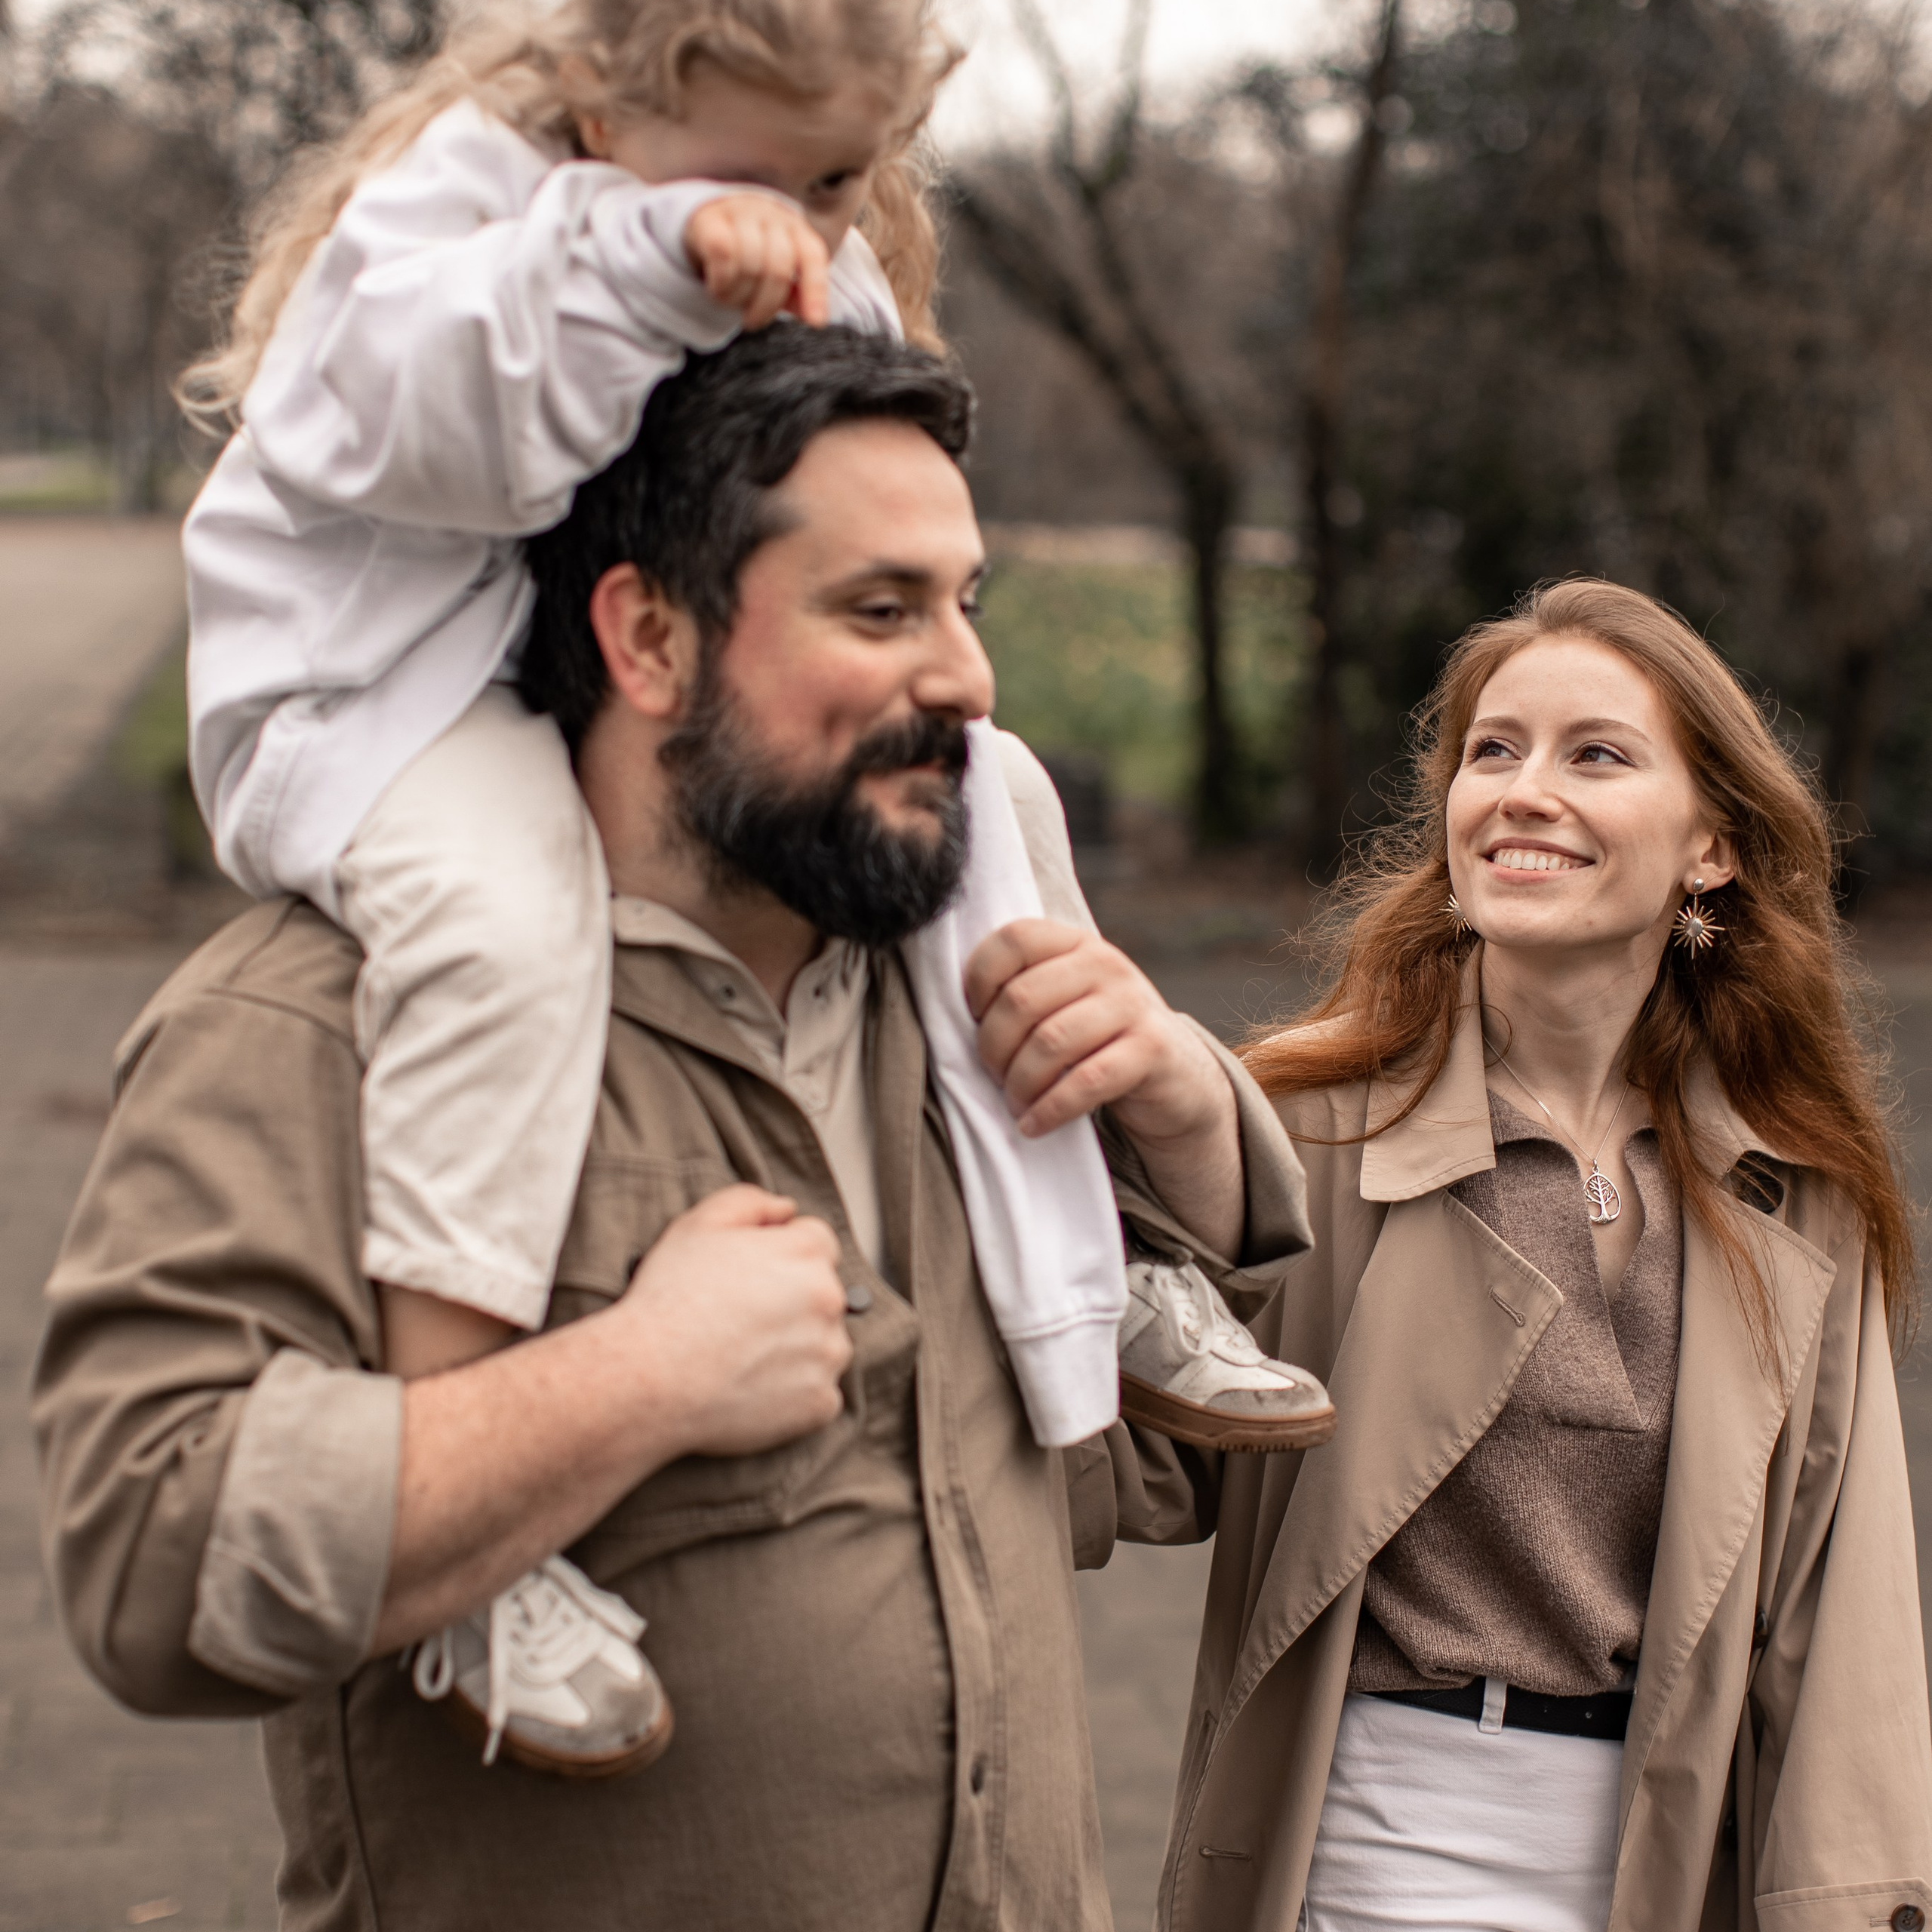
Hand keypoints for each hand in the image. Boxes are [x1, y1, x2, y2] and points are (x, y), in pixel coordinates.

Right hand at [614, 1184, 851, 1455]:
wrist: (647, 1377)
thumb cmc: (669, 1299)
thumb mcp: (698, 1223)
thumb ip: (749, 1201)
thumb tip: (785, 1210)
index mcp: (807, 1253)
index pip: (816, 1241)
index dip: (781, 1253)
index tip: (751, 1275)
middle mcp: (828, 1301)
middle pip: (822, 1292)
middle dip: (790, 1299)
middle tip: (740, 1316)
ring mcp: (827, 1355)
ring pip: (823, 1342)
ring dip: (797, 1345)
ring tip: (743, 1352)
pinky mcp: (819, 1402)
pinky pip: (818, 1391)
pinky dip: (793, 1391)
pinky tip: (752, 1384)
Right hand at [684, 194, 831, 328]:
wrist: (708, 220)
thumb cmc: (749, 252)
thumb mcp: (777, 275)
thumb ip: (796, 295)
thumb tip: (814, 318)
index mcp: (795, 229)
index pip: (812, 256)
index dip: (816, 290)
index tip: (816, 322)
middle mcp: (771, 216)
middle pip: (778, 268)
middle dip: (765, 305)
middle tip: (751, 320)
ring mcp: (740, 214)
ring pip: (749, 264)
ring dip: (738, 296)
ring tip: (729, 302)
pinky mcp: (710, 220)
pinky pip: (722, 253)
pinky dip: (721, 282)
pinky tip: (716, 288)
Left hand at [965, 919, 1228, 1149]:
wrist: (1175, 1077)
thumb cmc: (1097, 1040)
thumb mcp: (1064, 1000)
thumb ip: (1023, 990)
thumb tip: (956, 1013)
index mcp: (1074, 943)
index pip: (1013, 940)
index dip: (979, 982)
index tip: (974, 1020)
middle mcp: (1106, 963)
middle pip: (1022, 999)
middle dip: (994, 1047)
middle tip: (994, 1076)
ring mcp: (1132, 1004)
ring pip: (1050, 1042)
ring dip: (1020, 1083)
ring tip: (1015, 1104)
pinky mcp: (1151, 1049)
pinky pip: (1087, 1080)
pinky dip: (1051, 1109)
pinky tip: (1033, 1125)